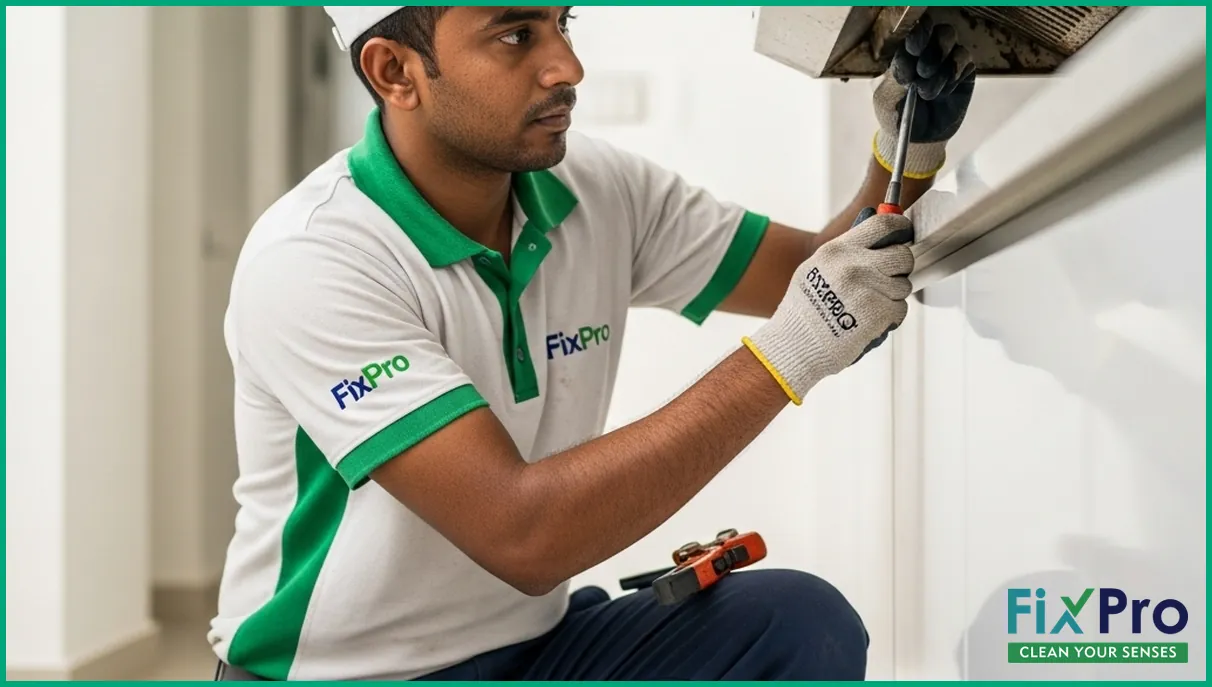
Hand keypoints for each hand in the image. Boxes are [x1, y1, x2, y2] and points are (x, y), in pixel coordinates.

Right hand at [743, 212, 914, 403]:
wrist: (795, 345)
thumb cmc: (803, 310)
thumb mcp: (816, 269)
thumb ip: (847, 250)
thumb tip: (878, 230)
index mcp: (838, 250)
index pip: (884, 224)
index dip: (900, 228)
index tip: (903, 234)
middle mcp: (855, 266)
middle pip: (902, 256)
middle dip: (898, 269)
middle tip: (883, 279)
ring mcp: (869, 290)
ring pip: (903, 285)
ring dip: (892, 296)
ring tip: (866, 305)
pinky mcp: (879, 313)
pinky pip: (900, 308)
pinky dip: (889, 317)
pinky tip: (868, 321)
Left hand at [872, 15, 976, 177]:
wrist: (915, 140)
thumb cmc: (895, 116)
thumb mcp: (886, 96)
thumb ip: (896, 74)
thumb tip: (910, 57)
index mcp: (906, 54)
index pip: (915, 32)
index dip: (917, 37)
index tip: (913, 49)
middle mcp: (928, 52)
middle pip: (939, 31)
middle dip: (931, 50)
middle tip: (922, 72)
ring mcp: (947, 61)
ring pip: (953, 44)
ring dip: (939, 67)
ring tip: (926, 92)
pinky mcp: (963, 74)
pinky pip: (965, 62)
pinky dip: (952, 76)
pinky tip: (943, 93)